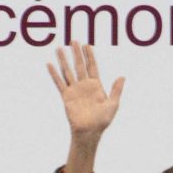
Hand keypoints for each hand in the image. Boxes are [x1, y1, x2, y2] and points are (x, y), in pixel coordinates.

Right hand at [48, 43, 123, 172]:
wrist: (90, 131)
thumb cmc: (103, 120)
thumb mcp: (113, 104)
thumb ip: (116, 90)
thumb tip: (122, 76)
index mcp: (96, 86)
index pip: (92, 66)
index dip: (90, 56)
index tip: (87, 45)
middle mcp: (84, 85)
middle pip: (80, 65)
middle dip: (77, 53)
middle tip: (73, 40)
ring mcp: (75, 90)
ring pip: (68, 71)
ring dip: (64, 60)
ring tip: (59, 48)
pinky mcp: (67, 96)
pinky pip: (59, 83)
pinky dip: (54, 74)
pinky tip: (49, 64)